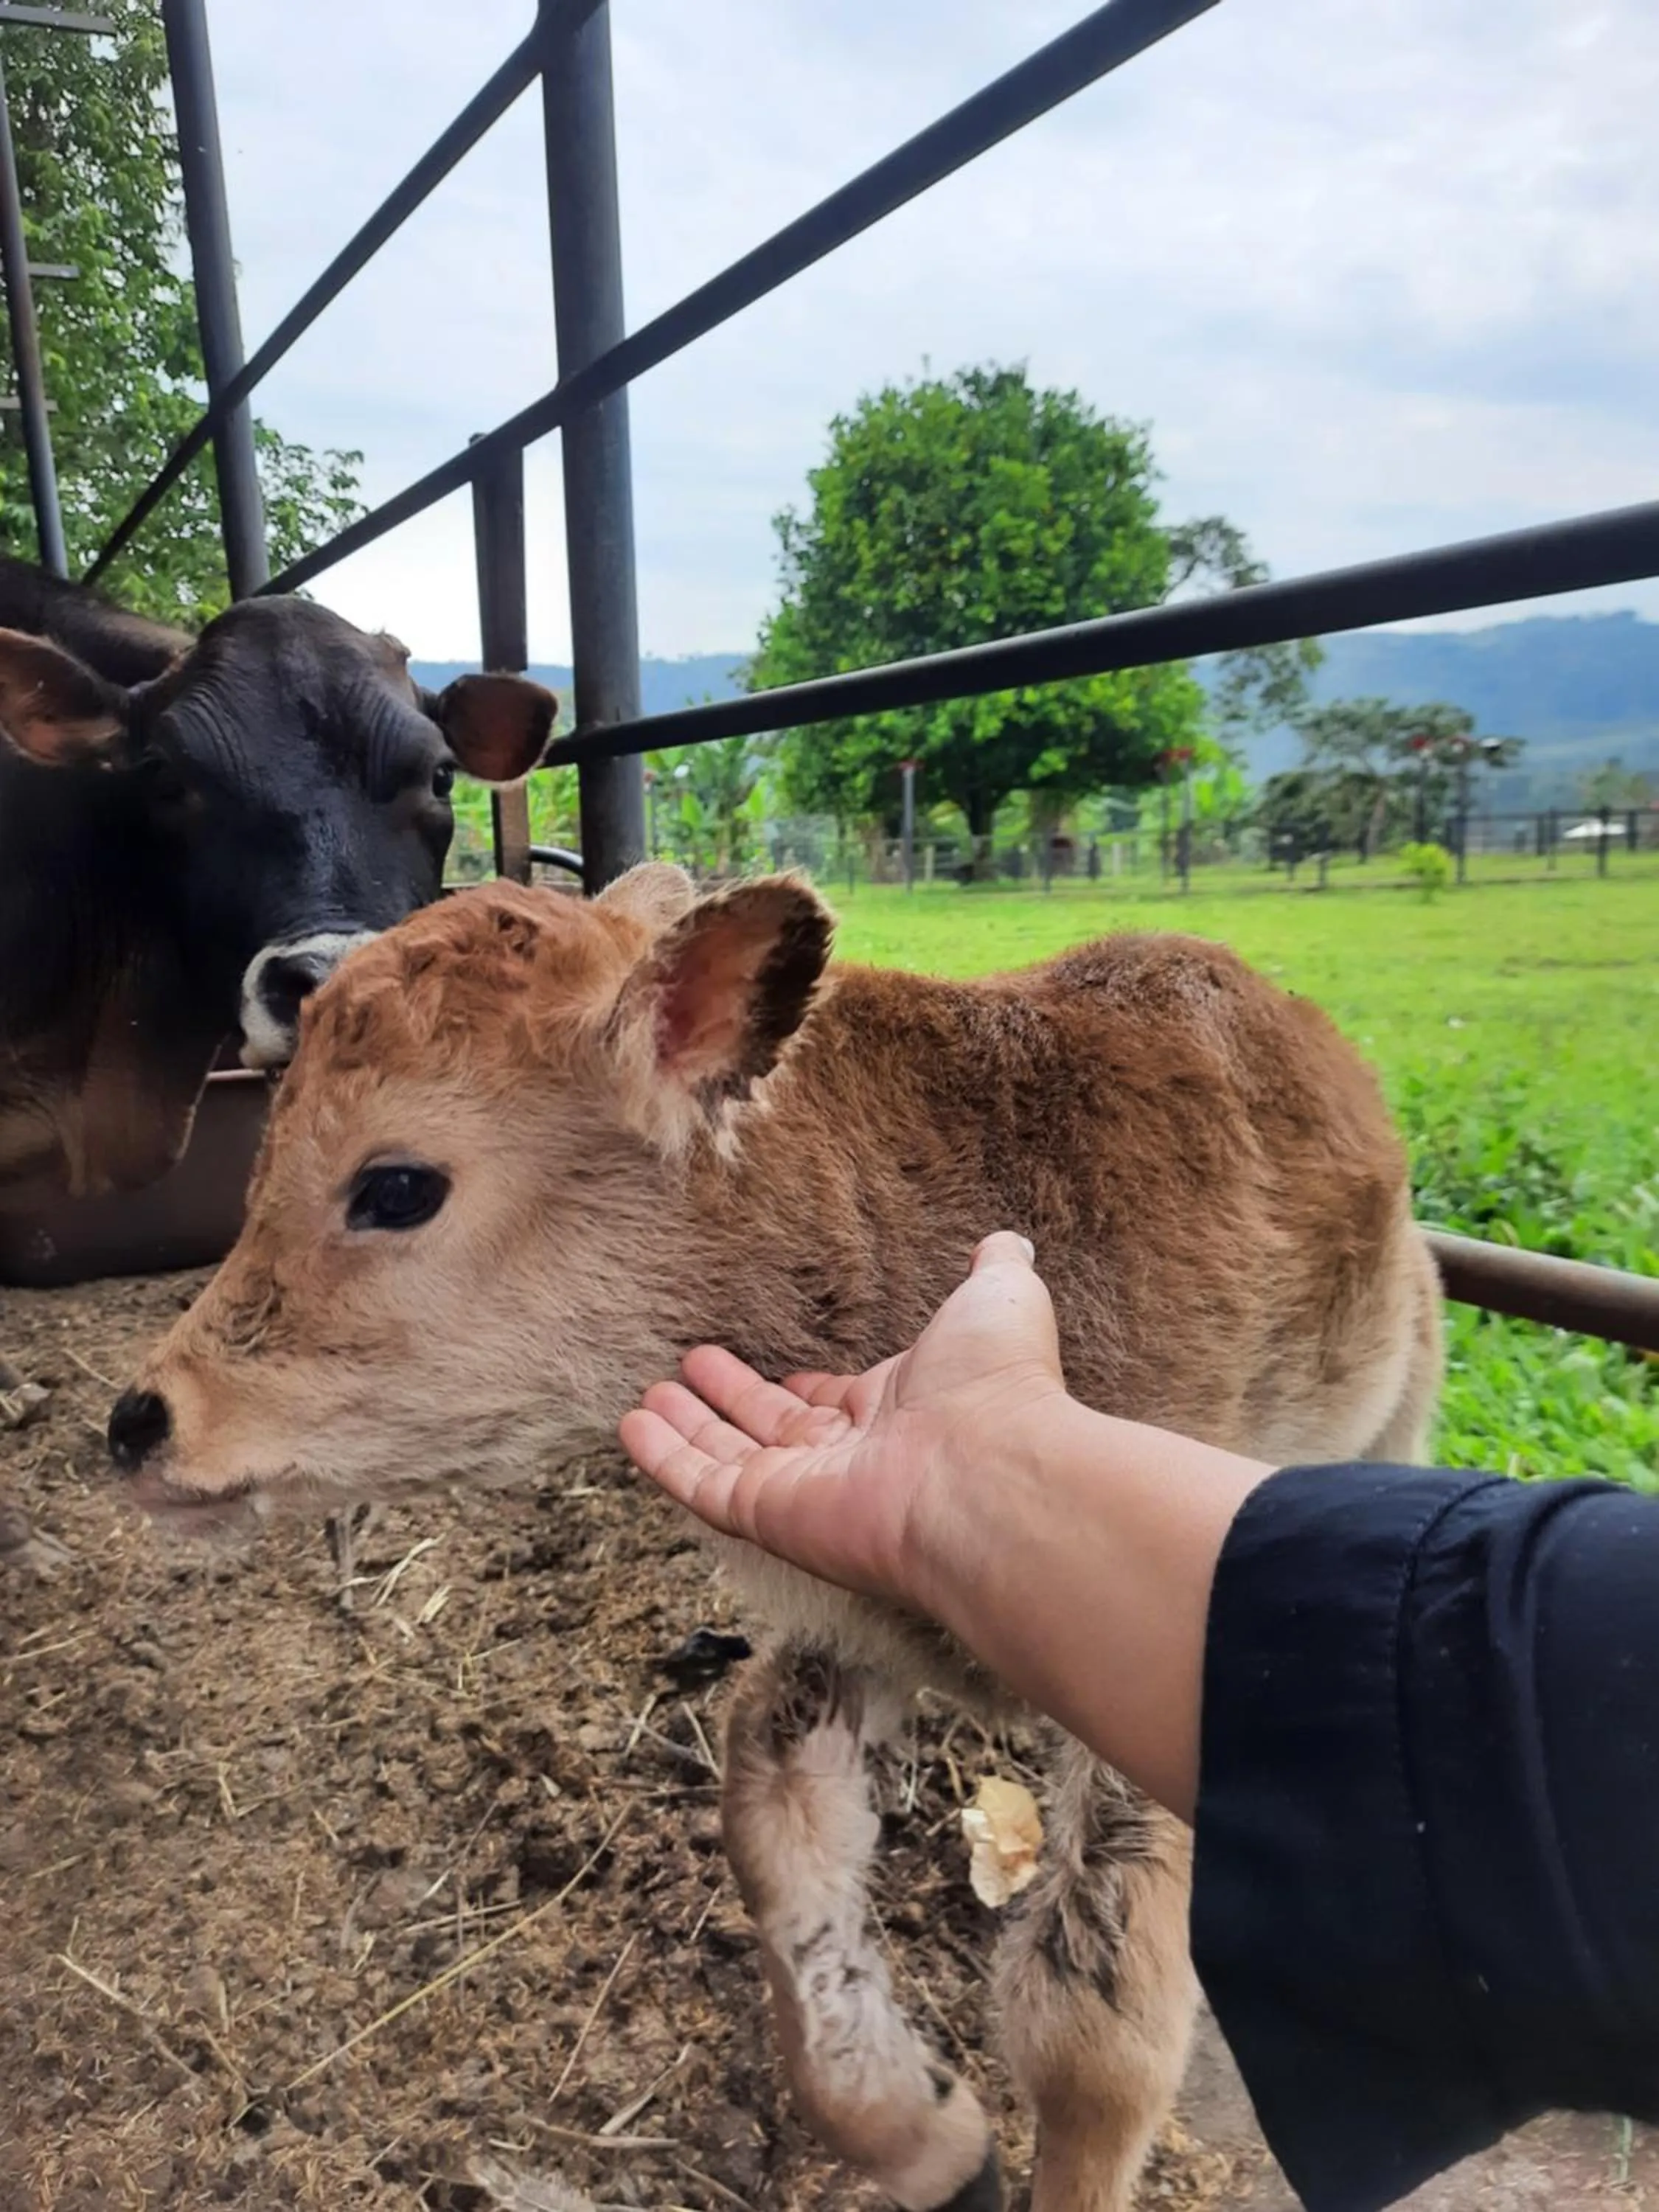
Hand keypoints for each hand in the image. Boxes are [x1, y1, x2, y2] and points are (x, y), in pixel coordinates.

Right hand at [619, 1231, 1066, 1612]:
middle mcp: (848, 1459)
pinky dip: (662, 1459)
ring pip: (728, 1457)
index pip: (837, 1405)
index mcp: (897, 1411)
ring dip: (687, 1427)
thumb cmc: (996, 1387)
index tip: (779, 1373)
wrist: (987, 1471)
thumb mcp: (998, 1300)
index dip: (805, 1390)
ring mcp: (804, 1490)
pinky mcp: (767, 1512)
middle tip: (692, 1368)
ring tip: (647, 1397)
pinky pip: (701, 1485)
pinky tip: (629, 1427)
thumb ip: (993, 1270)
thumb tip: (1006, 1242)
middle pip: (773, 1430)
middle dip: (732, 1402)